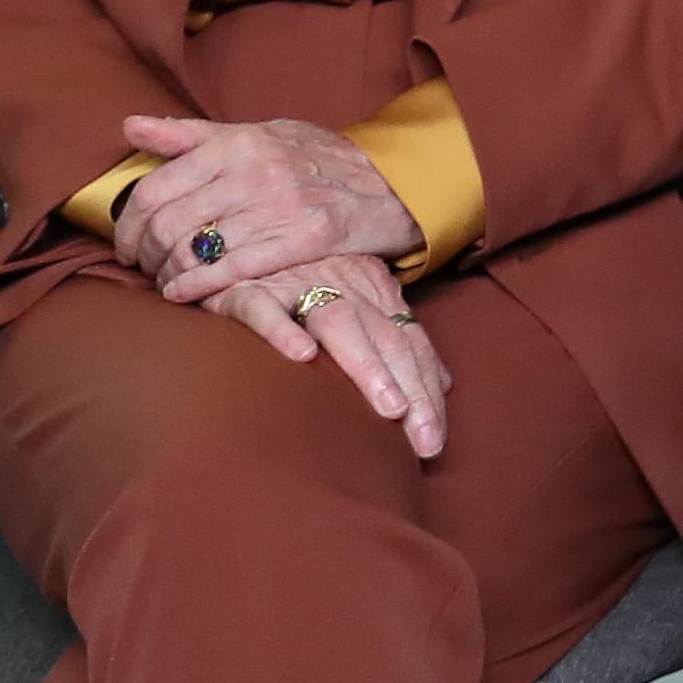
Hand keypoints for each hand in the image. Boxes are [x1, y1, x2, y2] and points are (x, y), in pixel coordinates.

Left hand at [118, 115, 418, 298]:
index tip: (126, 243)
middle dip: (143, 253)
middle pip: (169, 223)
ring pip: (196, 250)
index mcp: (240, 142)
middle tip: (141, 267)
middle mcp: (258, 171)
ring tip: (164, 281)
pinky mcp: (306, 239)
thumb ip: (193, 135)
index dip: (127, 223)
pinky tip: (183, 294)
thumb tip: (129, 127)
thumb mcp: (261, 133)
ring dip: (168, 274)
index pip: (155, 187)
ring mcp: (283, 205)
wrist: (393, 182)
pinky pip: (234, 269)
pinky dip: (197, 287)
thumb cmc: (319, 159)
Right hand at [199, 256, 449, 456]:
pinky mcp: (245, 288)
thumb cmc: (300, 281)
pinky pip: (264, 307)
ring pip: (339, 322)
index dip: (427, 389)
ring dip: (367, 366)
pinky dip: (283, 329)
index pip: (410, 342)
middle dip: (413, 392)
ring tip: (390, 408)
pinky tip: (302, 357)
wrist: (238, 241)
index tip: (435, 439)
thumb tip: (445, 383)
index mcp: (372, 290)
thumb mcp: (356, 303)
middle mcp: (342, 285)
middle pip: (386, 339)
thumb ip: (396, 340)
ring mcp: (295, 284)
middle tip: (425, 442)